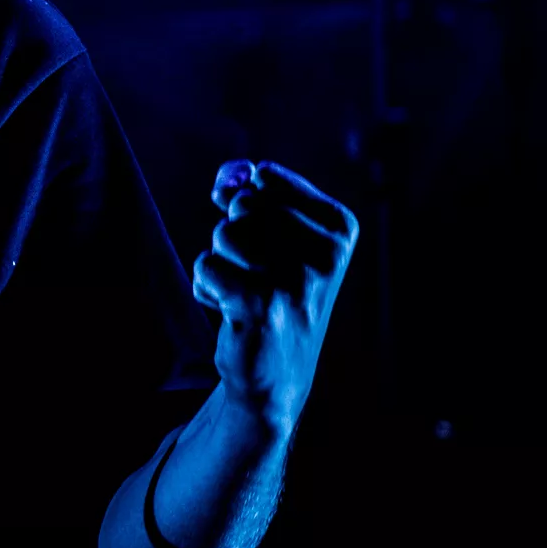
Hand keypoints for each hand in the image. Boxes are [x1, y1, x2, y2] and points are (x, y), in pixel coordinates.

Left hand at [193, 161, 358, 435]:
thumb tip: (230, 176)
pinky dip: (207, 287)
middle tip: (257, 274)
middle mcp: (328, 252)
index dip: (245, 204)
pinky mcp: (262, 304)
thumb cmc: (270, 288)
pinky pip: (205, 265)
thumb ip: (246, 186)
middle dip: (233, 235)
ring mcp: (297, 280)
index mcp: (340, 226)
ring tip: (247, 292)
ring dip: (221, 262)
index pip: (263, 176)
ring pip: (223, 234)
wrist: (276, 371)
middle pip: (242, 205)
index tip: (268, 242)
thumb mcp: (269, 230)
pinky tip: (234, 312)